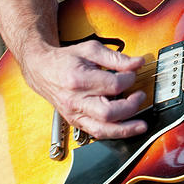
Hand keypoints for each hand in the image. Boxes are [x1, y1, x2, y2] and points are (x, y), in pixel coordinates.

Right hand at [21, 40, 147, 139]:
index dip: (129, 79)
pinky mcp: (75, 122)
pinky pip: (96, 133)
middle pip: (108, 113)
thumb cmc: (65, 60)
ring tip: (141, 125)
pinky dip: (113, 133)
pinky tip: (126, 128)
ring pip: (102, 130)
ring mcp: (74, 114)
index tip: (133, 73)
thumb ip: (116, 57)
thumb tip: (137, 63)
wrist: (42, 70)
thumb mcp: (90, 50)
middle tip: (140, 96)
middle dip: (130, 107)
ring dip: (125, 129)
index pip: (113, 85)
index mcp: (78, 79)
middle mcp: (75, 100)